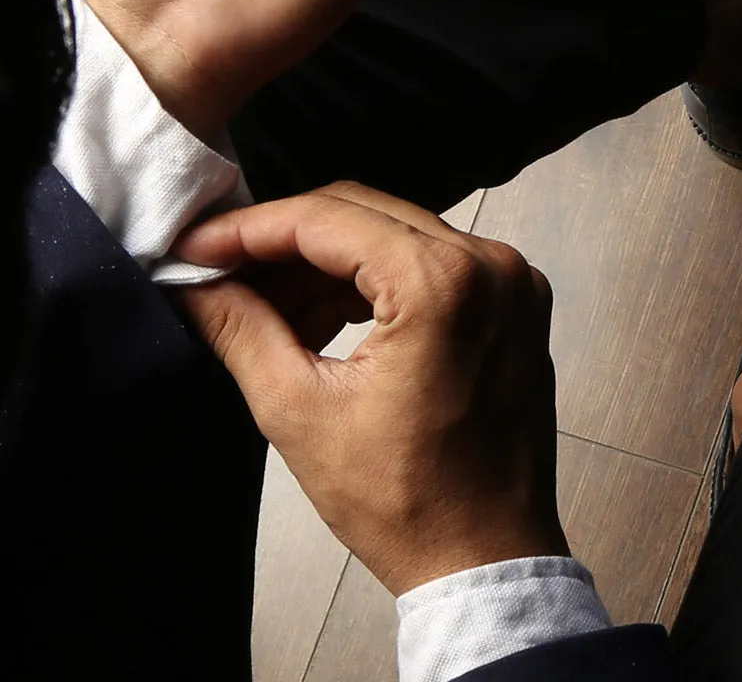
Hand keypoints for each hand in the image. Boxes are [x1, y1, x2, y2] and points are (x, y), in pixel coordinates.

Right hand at [176, 182, 567, 595]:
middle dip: (284, 241)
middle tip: (221, 271)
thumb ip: (243, 330)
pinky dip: (373, 281)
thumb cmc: (407, 501)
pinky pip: (431, 263)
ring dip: (326, 263)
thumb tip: (197, 284)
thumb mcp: (300, 412)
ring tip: (263, 305)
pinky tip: (319, 315)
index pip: (327, 220)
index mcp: (443, 283)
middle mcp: (490, 263)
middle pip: (364, 215)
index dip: (250, 229)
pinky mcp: (515, 301)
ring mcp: (510, 280)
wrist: (486, 556)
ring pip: (396, 235)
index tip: (197, 247)